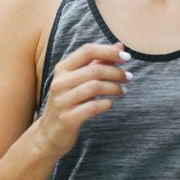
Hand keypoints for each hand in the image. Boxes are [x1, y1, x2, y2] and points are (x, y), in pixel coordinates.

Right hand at [36, 42, 130, 157]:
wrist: (50, 133)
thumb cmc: (69, 102)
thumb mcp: (79, 80)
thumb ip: (98, 62)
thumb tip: (120, 46)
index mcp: (62, 69)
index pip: (87, 50)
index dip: (109, 51)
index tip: (126, 57)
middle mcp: (59, 82)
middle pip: (94, 70)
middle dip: (116, 72)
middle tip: (129, 77)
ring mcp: (62, 101)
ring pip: (94, 87)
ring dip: (114, 88)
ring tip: (122, 91)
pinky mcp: (67, 118)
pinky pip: (92, 107)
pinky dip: (106, 104)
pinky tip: (110, 103)